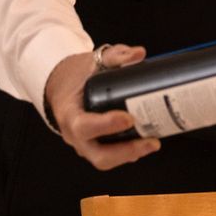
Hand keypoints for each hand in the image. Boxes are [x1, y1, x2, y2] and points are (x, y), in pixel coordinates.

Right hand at [44, 43, 162, 170]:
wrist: (62, 86)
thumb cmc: (76, 76)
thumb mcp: (92, 62)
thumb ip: (115, 56)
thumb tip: (139, 54)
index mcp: (70, 114)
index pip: (85, 126)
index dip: (107, 125)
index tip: (129, 118)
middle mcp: (75, 136)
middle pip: (99, 156)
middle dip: (126, 151)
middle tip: (151, 141)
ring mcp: (85, 145)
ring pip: (106, 160)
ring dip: (131, 154)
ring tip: (153, 143)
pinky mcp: (95, 147)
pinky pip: (111, 156)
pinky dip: (129, 152)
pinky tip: (146, 143)